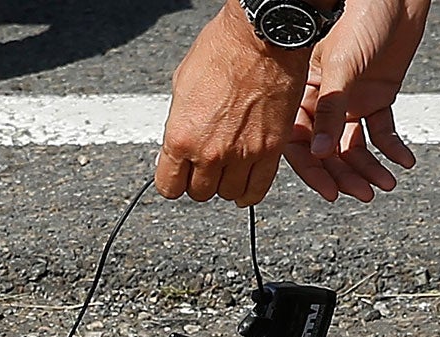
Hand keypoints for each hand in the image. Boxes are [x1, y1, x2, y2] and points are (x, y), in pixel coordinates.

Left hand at [157, 1, 306, 205]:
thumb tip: (179, 143)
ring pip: (228, 194)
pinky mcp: (270, 151)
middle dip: (200, 181)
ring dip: (225, 185)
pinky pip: (257, 189)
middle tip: (205, 166)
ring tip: (227, 169)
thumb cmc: (221, 51)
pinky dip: (249, 192)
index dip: (173, 180)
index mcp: (181, 136)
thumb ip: (181, 122)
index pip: (169, 186)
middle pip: (199, 193)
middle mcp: (210, 152)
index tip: (178, 174)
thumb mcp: (183, 86)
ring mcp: (242, 154)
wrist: (261, 39)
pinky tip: (245, 186)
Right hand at [286, 0, 425, 202]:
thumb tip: (320, 153)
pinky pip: (382, 131)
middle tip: (365, 194)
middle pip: (331, 151)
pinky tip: (404, 160)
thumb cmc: (359, 17)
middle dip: (347, 174)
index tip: (331, 193)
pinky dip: (393, 148)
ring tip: (387, 183)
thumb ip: (330, 110)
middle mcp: (326, 102)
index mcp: (305, 93)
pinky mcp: (377, 97)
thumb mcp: (341, 66)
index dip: (314, 170)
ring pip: (356, 146)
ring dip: (370, 167)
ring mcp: (352, 101)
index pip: (302, 143)